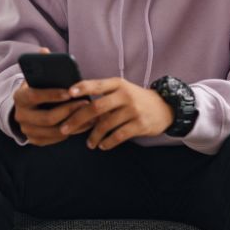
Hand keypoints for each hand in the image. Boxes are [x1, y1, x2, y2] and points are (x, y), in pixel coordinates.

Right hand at [11, 80, 91, 146]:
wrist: (30, 105)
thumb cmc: (40, 87)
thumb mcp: (40, 79)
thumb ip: (47, 74)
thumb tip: (55, 65)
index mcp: (19, 97)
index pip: (34, 96)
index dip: (53, 95)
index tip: (70, 93)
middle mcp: (20, 115)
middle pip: (47, 118)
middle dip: (69, 110)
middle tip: (86, 103)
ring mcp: (27, 130)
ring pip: (54, 131)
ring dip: (74, 123)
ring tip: (89, 114)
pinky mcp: (35, 140)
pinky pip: (56, 139)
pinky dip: (72, 132)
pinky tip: (84, 123)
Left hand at [59, 78, 174, 150]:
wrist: (164, 107)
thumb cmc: (135, 99)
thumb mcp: (122, 89)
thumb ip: (103, 94)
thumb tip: (75, 103)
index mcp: (118, 84)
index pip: (97, 84)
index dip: (82, 88)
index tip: (68, 93)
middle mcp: (125, 95)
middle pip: (96, 107)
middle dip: (77, 119)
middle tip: (65, 128)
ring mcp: (133, 110)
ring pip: (106, 124)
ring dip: (93, 136)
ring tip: (89, 143)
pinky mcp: (140, 124)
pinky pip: (118, 136)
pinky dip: (108, 142)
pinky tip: (102, 145)